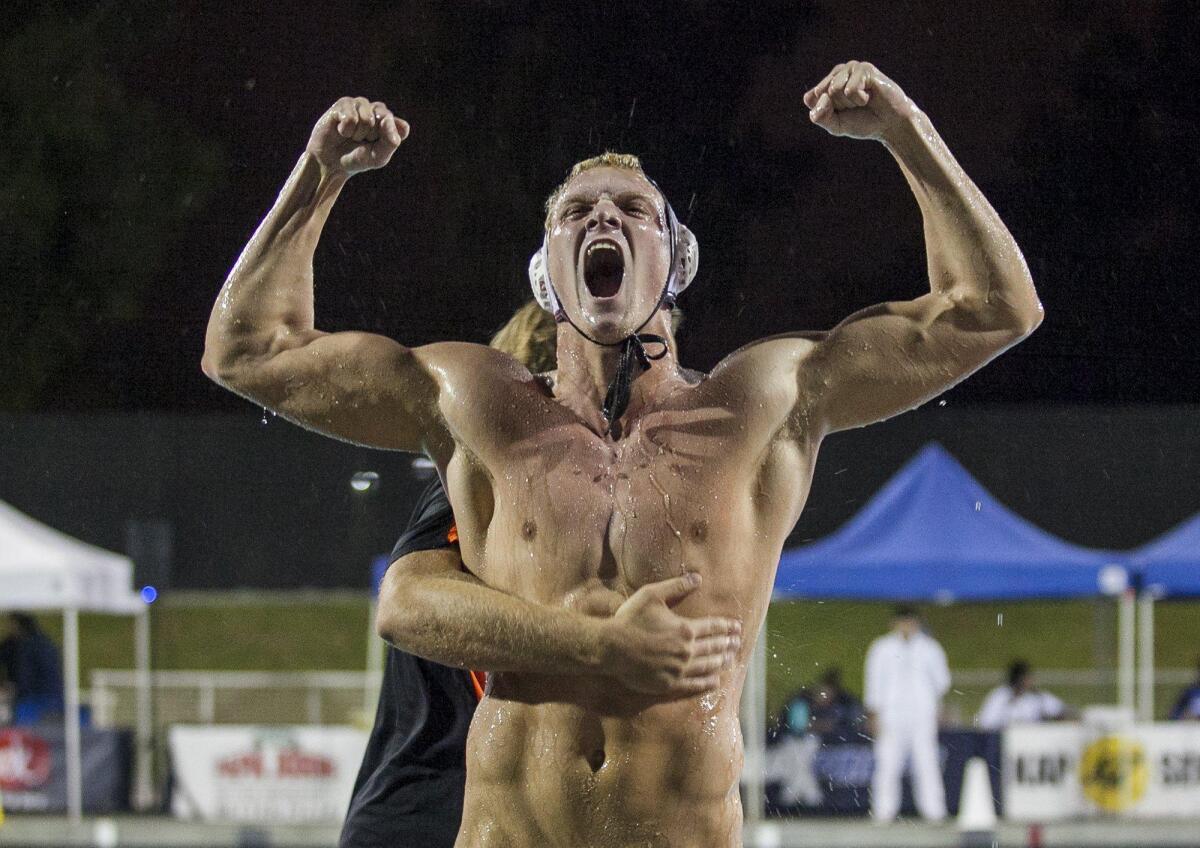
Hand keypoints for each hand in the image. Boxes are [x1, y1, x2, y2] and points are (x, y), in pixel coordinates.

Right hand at [306, 96, 408, 177]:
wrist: (330, 162)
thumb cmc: (357, 159)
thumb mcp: (378, 158)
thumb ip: (390, 142)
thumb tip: (388, 120)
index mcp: (390, 124)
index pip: (402, 127)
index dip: (389, 138)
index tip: (378, 147)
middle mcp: (377, 111)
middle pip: (385, 117)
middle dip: (373, 136)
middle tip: (363, 141)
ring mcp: (361, 105)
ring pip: (367, 118)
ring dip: (358, 133)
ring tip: (351, 136)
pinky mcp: (344, 103)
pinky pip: (351, 117)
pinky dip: (346, 129)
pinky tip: (341, 130)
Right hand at [601, 573, 742, 696]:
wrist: (611, 648)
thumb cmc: (630, 619)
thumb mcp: (652, 595)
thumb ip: (676, 586)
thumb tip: (698, 578)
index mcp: (684, 629)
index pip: (713, 627)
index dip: (727, 627)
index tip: (737, 627)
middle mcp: (686, 651)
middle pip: (713, 647)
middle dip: (727, 644)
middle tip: (738, 643)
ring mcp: (678, 670)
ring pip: (707, 666)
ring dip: (721, 662)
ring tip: (731, 660)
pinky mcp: (669, 684)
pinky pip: (694, 685)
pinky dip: (707, 683)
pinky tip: (715, 681)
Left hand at [803, 61, 915, 141]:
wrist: (890, 123)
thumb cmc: (863, 122)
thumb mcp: (835, 126)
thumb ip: (820, 116)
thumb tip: (820, 96)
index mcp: (826, 86)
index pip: (811, 98)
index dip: (825, 112)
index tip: (841, 113)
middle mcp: (837, 74)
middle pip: (822, 93)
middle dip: (839, 107)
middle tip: (855, 107)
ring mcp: (851, 68)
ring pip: (835, 89)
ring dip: (850, 102)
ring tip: (863, 101)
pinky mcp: (864, 68)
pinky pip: (850, 89)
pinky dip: (860, 99)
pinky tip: (870, 96)